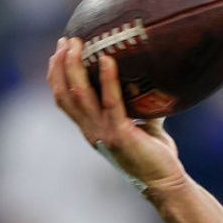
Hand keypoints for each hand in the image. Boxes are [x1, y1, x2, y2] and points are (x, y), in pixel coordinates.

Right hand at [46, 37, 185, 192]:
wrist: (165, 182)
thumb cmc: (156, 155)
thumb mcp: (145, 126)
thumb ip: (141, 106)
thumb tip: (152, 80)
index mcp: (91, 129)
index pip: (64, 98)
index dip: (57, 74)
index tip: (60, 50)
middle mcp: (91, 131)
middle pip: (64, 93)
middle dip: (61, 65)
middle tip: (66, 40)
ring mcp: (103, 133)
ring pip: (79, 95)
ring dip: (75, 67)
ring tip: (79, 44)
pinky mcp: (120, 135)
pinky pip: (111, 102)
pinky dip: (108, 80)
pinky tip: (108, 60)